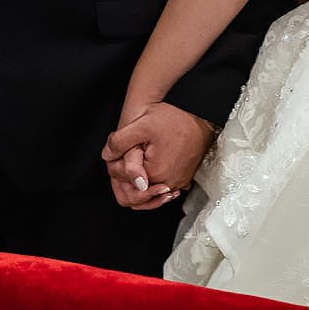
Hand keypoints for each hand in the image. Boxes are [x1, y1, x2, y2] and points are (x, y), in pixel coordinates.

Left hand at [102, 102, 217, 211]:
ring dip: (140, 178)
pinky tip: (151, 164)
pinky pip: (163, 187)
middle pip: (136, 192)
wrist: (201, 116)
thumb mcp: (141, 125)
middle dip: (127, 175)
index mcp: (155, 175)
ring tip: (138, 158)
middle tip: (128, 154)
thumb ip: (120, 142)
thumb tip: (107, 156)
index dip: (116, 167)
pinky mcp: (184, 179)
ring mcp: (178, 183)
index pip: (124, 184)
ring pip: (149, 192)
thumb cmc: (175, 119)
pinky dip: (154, 180)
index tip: (119, 151)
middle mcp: (169, 184)